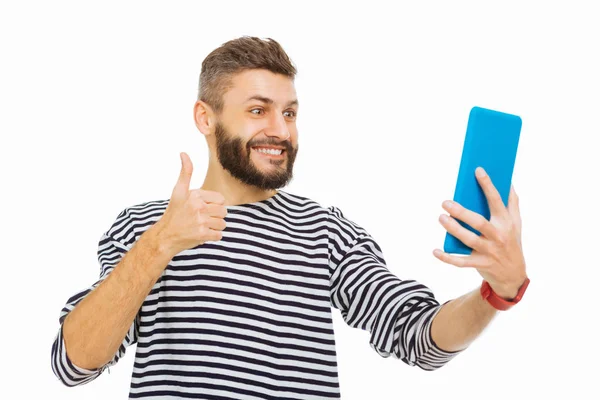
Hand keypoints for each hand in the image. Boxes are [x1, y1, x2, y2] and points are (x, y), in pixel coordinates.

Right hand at [154, 152, 226, 253]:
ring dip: (214, 227)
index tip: (201, 208)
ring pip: (222, 224)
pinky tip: (202, 234)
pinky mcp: (202, 235)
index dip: (213, 205)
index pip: (221, 199)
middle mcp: (198, 206)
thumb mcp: (179, 191)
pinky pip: (219, 235)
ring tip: (202, 226)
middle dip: (215, 216)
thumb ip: (186, 172)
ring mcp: (200, 221)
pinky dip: (212, 236)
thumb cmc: (174, 213)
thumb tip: (184, 153)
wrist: (164, 236)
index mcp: (195, 195)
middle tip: (201, 219)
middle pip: (223, 211)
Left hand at [433, 167, 526, 298]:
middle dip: (462, 212)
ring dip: (454, 230)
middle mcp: (498, 236)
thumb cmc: (512, 242)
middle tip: (445, 202)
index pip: (496, 201)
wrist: (514, 275)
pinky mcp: (480, 264)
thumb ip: (512, 202)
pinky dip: (447, 258)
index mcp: (505, 222)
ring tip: (441, 218)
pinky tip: (436, 251)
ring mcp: (489, 251)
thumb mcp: (516, 223)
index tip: (478, 170)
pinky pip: (461, 262)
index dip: (488, 185)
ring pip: (469, 240)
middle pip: (479, 222)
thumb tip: (508, 181)